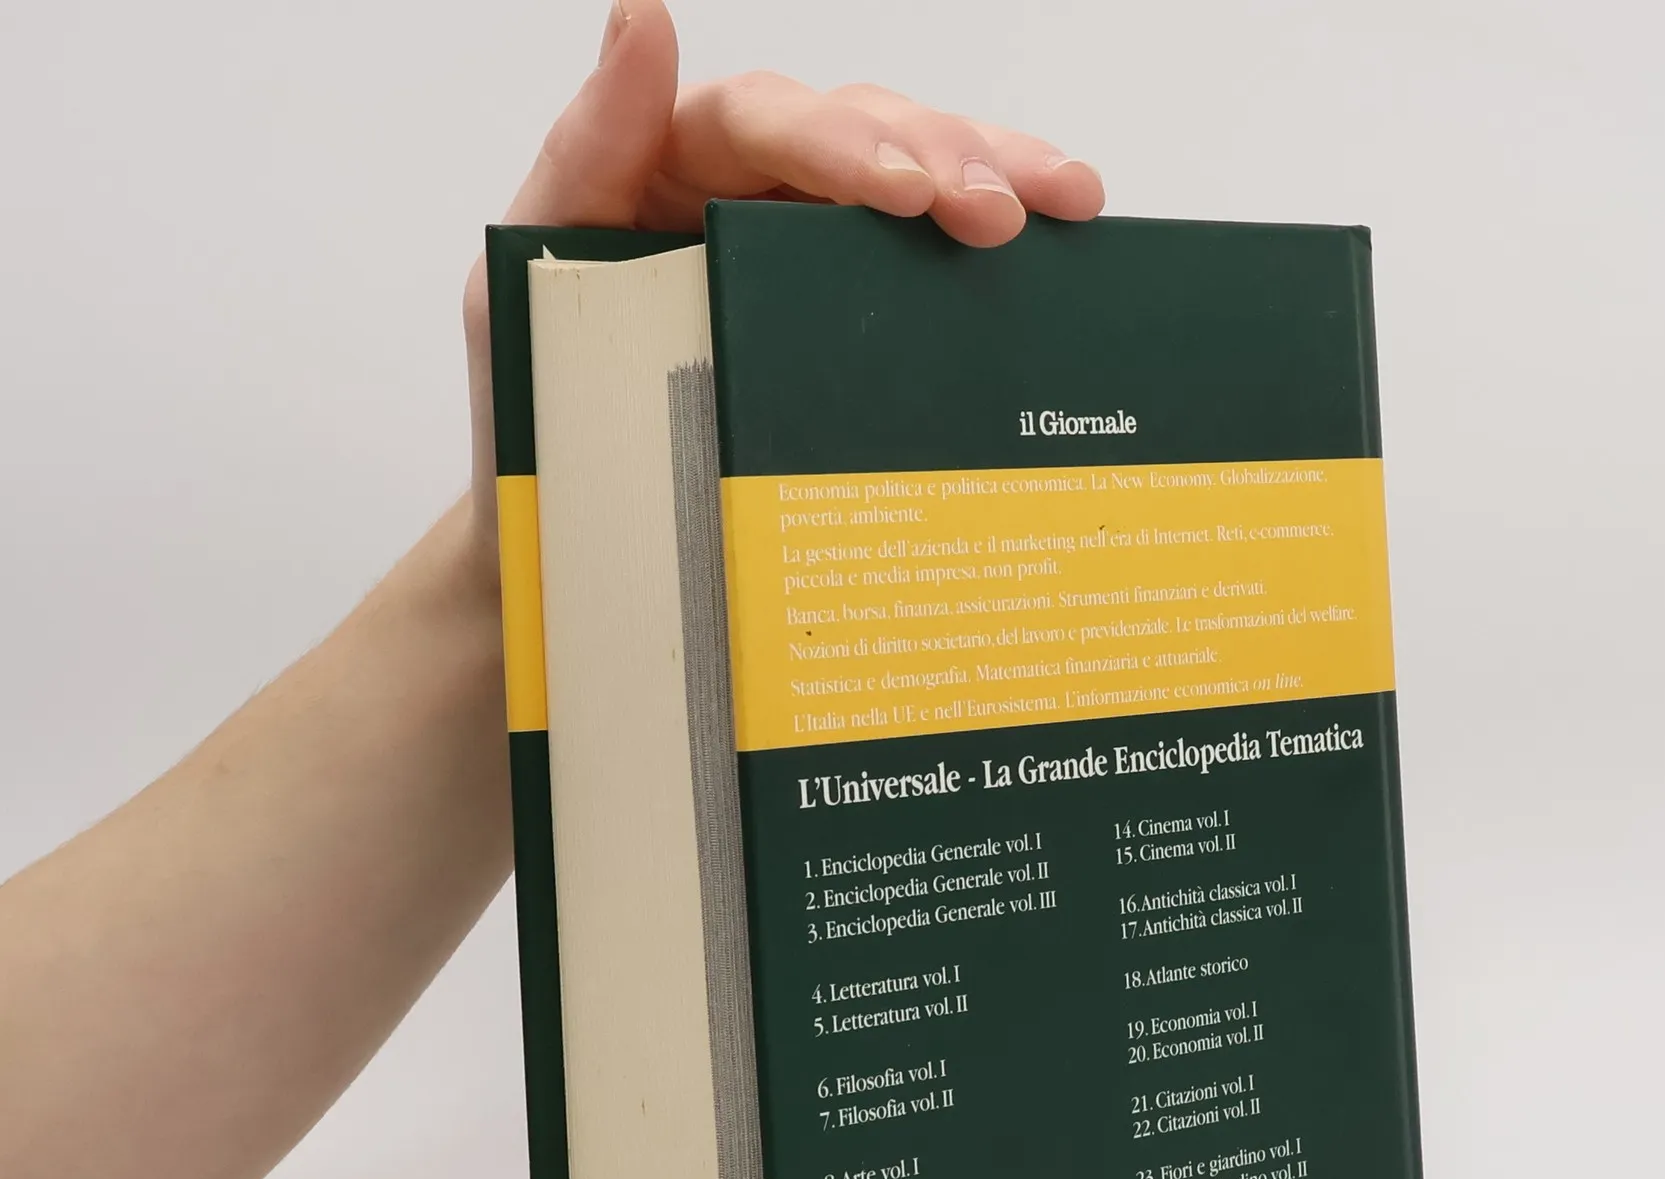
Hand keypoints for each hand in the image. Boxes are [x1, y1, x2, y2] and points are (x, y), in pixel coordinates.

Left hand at [462, 0, 1104, 550]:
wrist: (575, 563)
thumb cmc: (540, 427)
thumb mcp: (525, 281)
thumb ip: (582, 152)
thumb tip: (642, 16)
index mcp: (668, 172)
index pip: (765, 123)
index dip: (842, 143)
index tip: (909, 191)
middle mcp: (745, 198)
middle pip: (862, 133)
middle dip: (944, 157)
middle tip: (1006, 214)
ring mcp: (802, 261)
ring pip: (912, 180)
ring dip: (993, 177)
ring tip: (1065, 204)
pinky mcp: (844, 328)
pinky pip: (922, 268)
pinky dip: (991, 257)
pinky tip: (1060, 246)